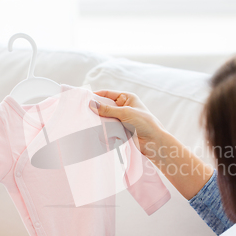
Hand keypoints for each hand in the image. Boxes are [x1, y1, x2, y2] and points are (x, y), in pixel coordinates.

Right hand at [90, 89, 212, 199]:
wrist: (154, 142)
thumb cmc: (144, 123)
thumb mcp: (125, 113)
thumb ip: (108, 109)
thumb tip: (91, 104)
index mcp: (127, 98)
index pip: (108, 94)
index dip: (96, 95)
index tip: (83, 98)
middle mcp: (123, 107)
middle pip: (105, 106)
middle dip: (95, 108)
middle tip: (81, 111)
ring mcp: (121, 119)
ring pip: (105, 117)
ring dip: (98, 119)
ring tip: (84, 120)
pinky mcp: (120, 130)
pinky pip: (108, 127)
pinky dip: (102, 128)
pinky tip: (93, 129)